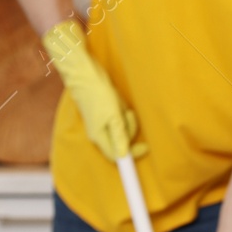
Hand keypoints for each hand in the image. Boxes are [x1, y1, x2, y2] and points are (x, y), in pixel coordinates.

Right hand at [41, 18, 148, 160]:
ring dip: (126, 120)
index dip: (132, 155)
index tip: (146, 147)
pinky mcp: (102, 115)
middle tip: (129, 114)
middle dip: (130, 129)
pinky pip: (118, 120)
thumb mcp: (113, 115)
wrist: (85, 74)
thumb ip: (119, 136)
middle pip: (121, 142)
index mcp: (98, 136)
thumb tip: (124, 156)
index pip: (117, 156)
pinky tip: (118, 103)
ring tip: (122, 106)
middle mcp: (99, 133)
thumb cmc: (98, 94)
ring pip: (121, 130)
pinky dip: (122, 114)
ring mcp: (100, 124)